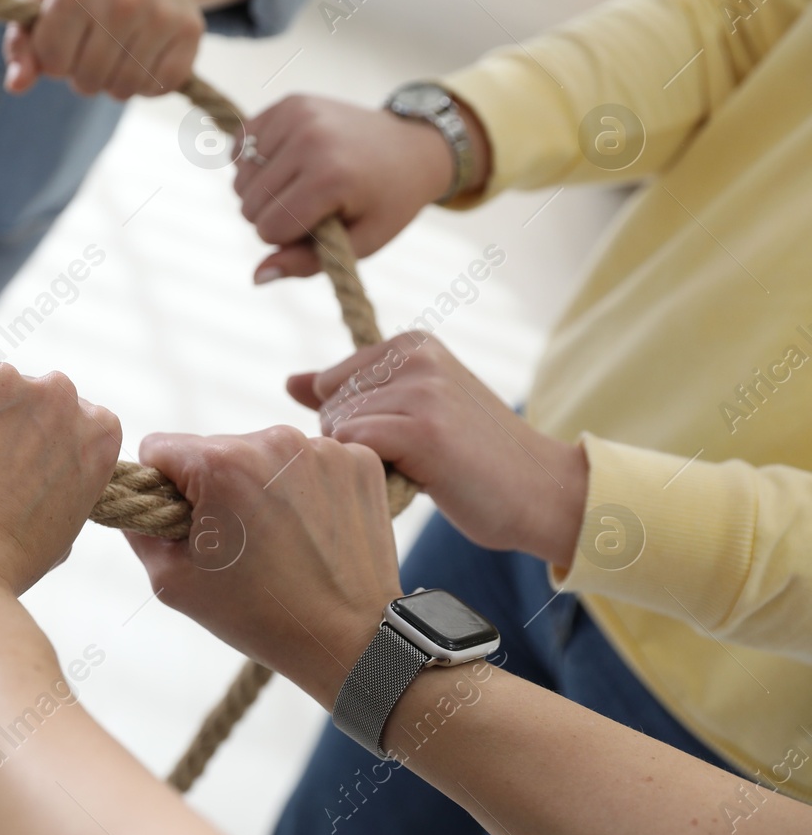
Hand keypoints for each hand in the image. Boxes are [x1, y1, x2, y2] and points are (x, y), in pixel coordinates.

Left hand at [3, 0, 203, 99]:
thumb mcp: (43, 3)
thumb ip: (21, 45)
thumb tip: (16, 85)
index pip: (53, 62)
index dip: (54, 59)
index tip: (64, 40)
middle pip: (89, 80)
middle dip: (84, 76)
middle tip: (92, 50)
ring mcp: (159, 14)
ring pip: (124, 89)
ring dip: (115, 83)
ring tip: (117, 55)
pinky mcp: (190, 31)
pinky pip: (160, 87)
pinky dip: (149, 84)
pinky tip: (144, 60)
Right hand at [129, 427, 399, 706]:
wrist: (351, 642)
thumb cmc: (258, 616)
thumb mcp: (171, 581)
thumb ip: (138, 527)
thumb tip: (133, 492)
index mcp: (221, 463)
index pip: (161, 447)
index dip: (162, 487)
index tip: (186, 524)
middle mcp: (274, 440)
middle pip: (216, 449)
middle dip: (216, 487)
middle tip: (237, 543)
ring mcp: (324, 448)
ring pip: (264, 454)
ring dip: (262, 486)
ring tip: (279, 540)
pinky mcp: (359, 460)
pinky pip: (311, 461)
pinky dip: (306, 488)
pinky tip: (313, 530)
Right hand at [233, 95, 488, 281]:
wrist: (412, 149)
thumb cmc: (386, 203)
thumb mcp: (360, 243)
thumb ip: (306, 264)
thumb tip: (256, 278)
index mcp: (331, 178)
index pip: (268, 229)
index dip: (288, 239)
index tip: (317, 229)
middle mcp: (310, 139)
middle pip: (250, 204)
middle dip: (273, 217)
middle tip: (311, 208)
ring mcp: (297, 115)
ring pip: (241, 177)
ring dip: (262, 191)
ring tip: (299, 186)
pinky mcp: (288, 103)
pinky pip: (242, 145)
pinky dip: (254, 161)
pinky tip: (283, 165)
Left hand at [289, 332, 586, 567]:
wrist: (545, 492)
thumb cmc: (472, 459)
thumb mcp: (411, 412)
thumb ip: (350, 393)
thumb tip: (288, 382)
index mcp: (412, 343)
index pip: (330, 382)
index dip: (356, 423)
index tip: (405, 438)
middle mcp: (415, 355)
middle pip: (329, 406)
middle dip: (357, 443)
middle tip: (413, 459)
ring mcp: (420, 389)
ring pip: (338, 428)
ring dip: (366, 461)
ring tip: (419, 468)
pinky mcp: (423, 429)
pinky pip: (353, 446)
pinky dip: (372, 472)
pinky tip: (415, 478)